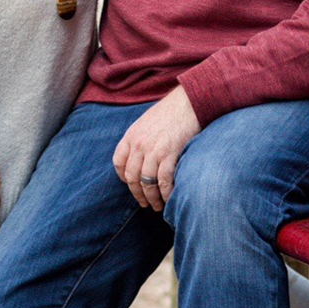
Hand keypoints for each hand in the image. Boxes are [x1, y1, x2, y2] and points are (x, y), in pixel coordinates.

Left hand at [112, 87, 201, 210]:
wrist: (190, 101)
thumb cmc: (172, 110)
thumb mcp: (148, 121)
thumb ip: (141, 138)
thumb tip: (143, 156)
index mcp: (131, 135)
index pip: (118, 163)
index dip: (123, 178)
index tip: (132, 185)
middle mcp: (138, 144)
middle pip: (131, 178)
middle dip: (138, 194)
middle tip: (145, 204)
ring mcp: (153, 150)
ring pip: (147, 183)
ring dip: (152, 199)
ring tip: (158, 206)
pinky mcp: (169, 154)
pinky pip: (163, 181)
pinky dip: (166, 193)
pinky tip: (170, 198)